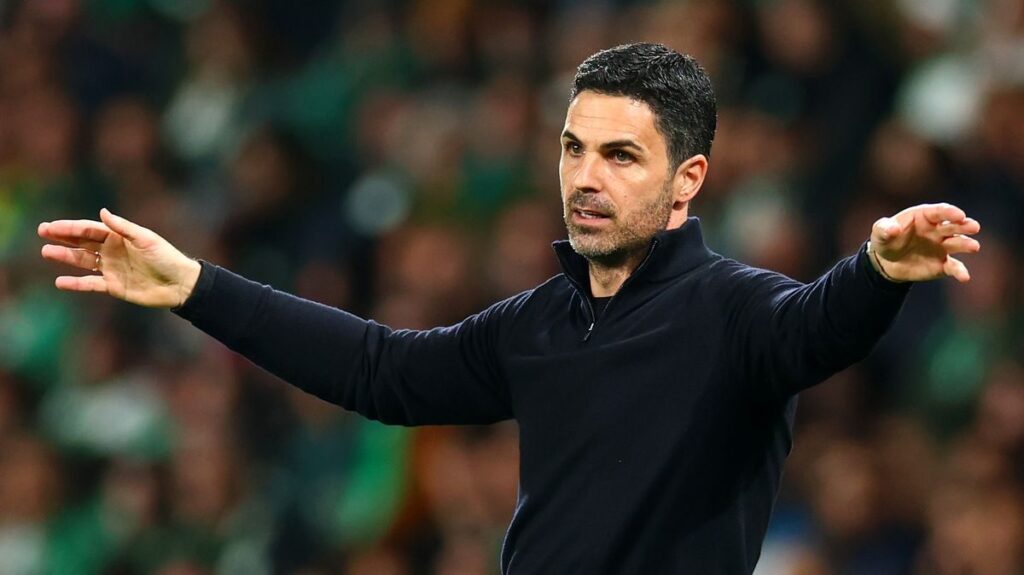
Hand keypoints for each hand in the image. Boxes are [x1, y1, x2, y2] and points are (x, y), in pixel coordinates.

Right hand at [38, 209, 201, 307]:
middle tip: (42, 231)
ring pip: (82, 261)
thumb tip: (102, 212)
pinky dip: (75, 283)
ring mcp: (111, 269)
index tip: (51, 226)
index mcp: (119, 237)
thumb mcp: (145, 239)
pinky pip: (90, 284)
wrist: (180, 284)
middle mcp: (112, 251)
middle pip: (82, 242)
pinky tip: (60, 282)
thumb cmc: (166, 257)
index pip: (90, 230)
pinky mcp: (113, 286)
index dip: (70, 227)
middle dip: (62, 237)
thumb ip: (123, 227)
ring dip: (65, 257)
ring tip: (46, 252)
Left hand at [870, 203, 980, 282]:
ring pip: (958, 244)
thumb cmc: (886, 239)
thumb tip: (893, 229)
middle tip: (974, 227)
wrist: (887, 262)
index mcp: (925, 216)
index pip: (940, 211)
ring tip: (974, 247)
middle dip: (965, 226)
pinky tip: (964, 277)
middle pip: (954, 226)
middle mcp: (938, 230)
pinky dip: (959, 272)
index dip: (950, 212)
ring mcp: (943, 247)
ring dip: (966, 245)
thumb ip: (884, 229)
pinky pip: (953, 267)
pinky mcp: (943, 264)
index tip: (960, 215)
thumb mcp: (880, 232)